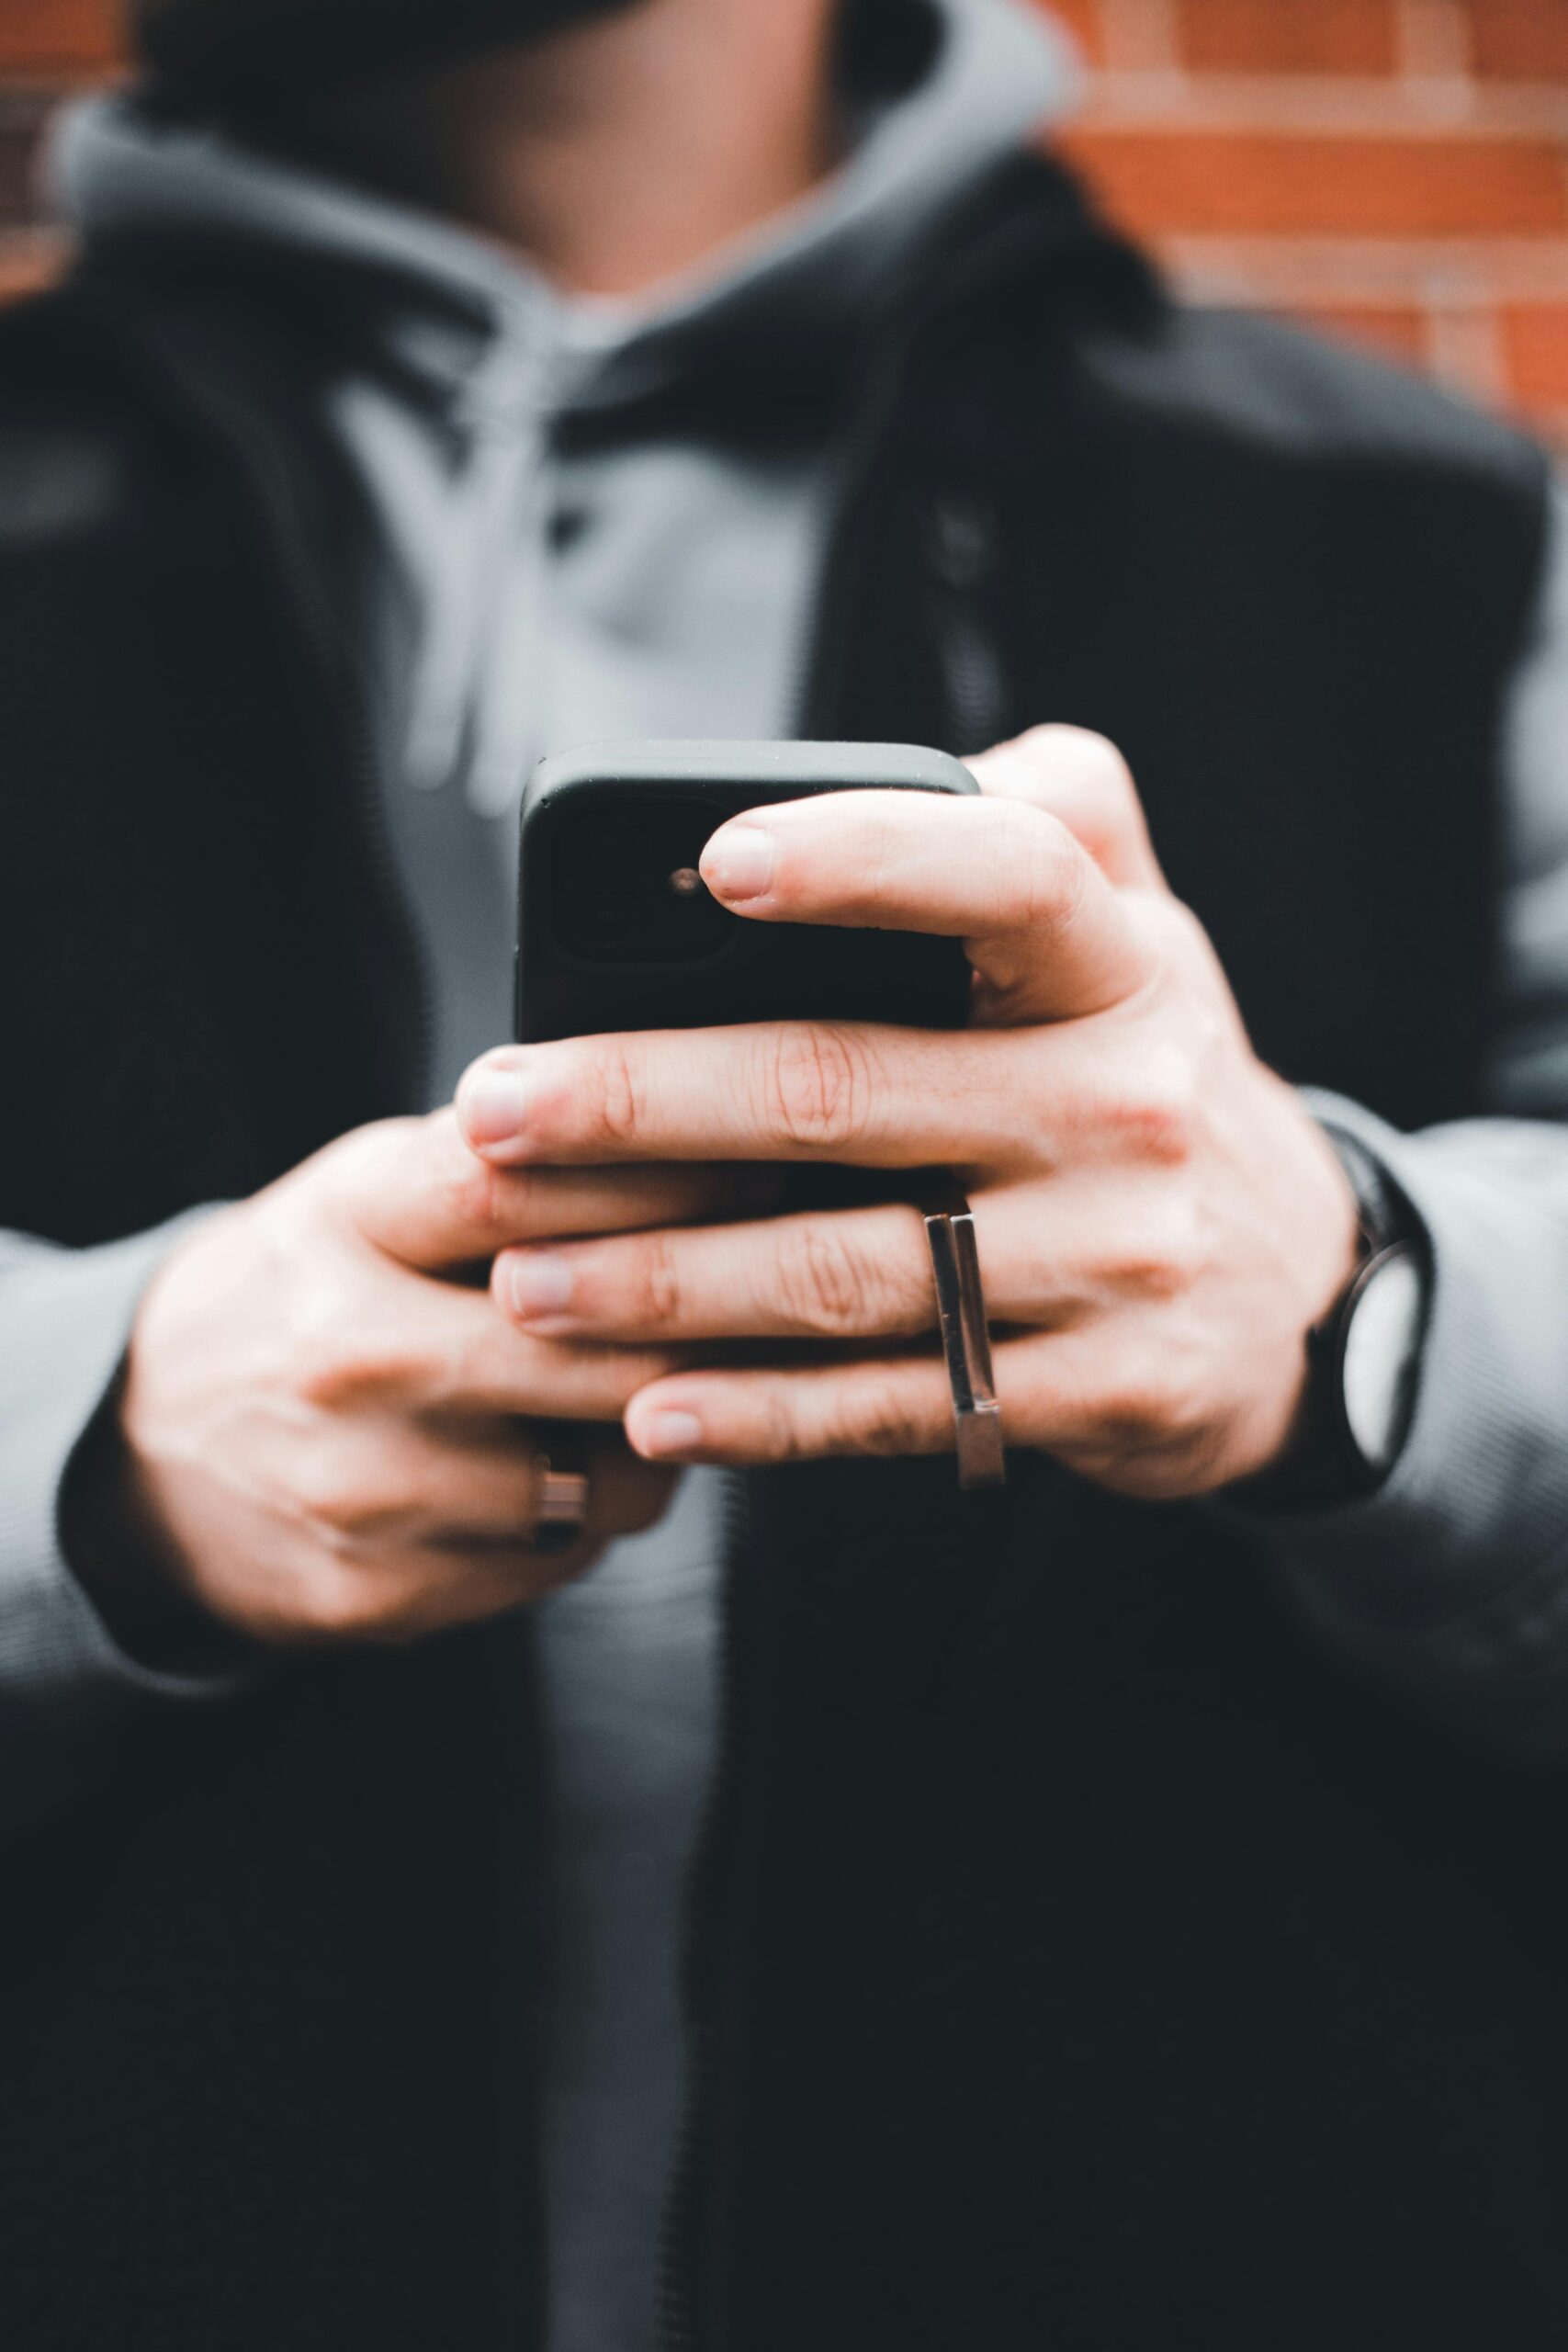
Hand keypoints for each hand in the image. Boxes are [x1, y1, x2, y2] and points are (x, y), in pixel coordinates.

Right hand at [109, 1113, 727, 1644]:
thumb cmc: (304, 1299)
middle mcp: (353, 1349)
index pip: (530, 1183)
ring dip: (663, 1438)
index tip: (756, 1171)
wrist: (144, 1457)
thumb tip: (695, 1139)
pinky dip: (591, 1515)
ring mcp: (367, 1484)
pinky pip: (563, 1556)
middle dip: (710, 1327)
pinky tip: (560, 1474)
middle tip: (758, 1308)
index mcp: (351, 1221)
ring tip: (644, 1399)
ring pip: (611, 1472)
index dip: (667, 1177)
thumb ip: (508, 1166)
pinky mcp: (382, 1591)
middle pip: (606, 1342)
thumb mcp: (368, 1195)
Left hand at [455, 728, 1359, 1499]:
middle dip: (645, 1103)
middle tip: (495, 1109)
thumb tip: (923, 759)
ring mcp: (1114, 1259)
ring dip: (664, 1278)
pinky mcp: (1095, 1390)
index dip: (867, 859)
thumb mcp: (1144, 937)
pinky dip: (761, 1414)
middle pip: (850, 1090)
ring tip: (524, 1276)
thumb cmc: (1153, 1080)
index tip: (720, 861)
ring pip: (847, 1269)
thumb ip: (1056, 824)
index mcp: (1123, 966)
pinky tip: (646, 1404)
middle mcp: (1125, 1105)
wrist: (1303, 1296)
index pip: (1007, 876)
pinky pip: (897, 1403)